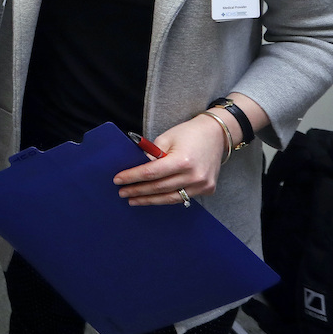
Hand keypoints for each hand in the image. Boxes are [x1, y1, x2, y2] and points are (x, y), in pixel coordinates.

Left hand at [112, 115, 226, 205]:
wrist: (216, 135)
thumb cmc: (188, 134)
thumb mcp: (165, 138)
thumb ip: (151, 155)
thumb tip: (136, 170)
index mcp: (182, 161)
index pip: (151, 173)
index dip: (132, 177)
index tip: (117, 180)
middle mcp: (194, 176)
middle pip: (159, 188)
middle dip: (138, 190)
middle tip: (122, 192)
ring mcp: (202, 185)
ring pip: (170, 197)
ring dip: (150, 200)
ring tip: (133, 200)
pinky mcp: (208, 189)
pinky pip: (182, 197)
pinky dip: (166, 198)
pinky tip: (153, 198)